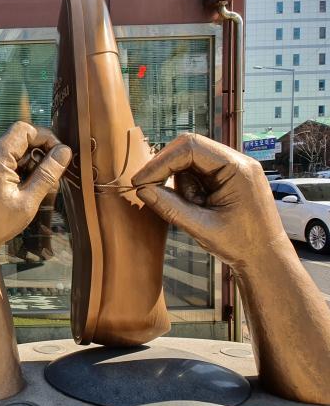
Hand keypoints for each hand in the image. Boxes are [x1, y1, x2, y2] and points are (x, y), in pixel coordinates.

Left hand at [0, 121, 71, 262]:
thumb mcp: (28, 201)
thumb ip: (47, 174)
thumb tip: (65, 152)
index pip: (25, 129)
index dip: (46, 137)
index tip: (60, 155)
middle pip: (19, 140)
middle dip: (39, 153)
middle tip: (51, 176)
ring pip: (13, 152)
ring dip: (30, 165)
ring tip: (37, 188)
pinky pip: (4, 163)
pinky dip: (19, 172)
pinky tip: (24, 192)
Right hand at [132, 133, 286, 268]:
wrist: (265, 258)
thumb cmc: (242, 245)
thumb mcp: (201, 228)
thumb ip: (170, 208)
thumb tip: (142, 190)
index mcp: (237, 169)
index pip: (190, 148)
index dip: (161, 162)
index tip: (141, 181)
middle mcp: (236, 162)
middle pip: (188, 149)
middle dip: (165, 168)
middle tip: (147, 189)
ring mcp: (232, 169)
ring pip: (189, 162)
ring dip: (180, 184)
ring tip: (194, 210)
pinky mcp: (226, 178)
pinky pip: (196, 174)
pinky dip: (187, 189)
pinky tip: (198, 207)